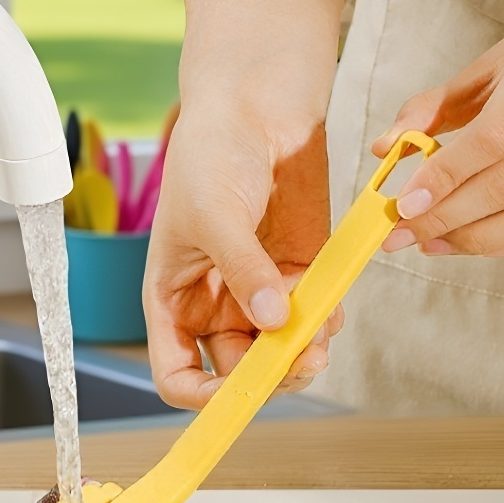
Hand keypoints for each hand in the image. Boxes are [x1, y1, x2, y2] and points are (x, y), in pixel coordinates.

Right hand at [145, 112, 343, 408]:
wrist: (257, 106)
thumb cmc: (211, 152)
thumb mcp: (213, 213)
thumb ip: (241, 270)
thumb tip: (272, 320)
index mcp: (173, 298)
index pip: (177, 373)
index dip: (201, 396)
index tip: (236, 393)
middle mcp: (214, 303)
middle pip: (237, 371)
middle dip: (266, 374)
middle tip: (296, 360)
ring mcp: (259, 291)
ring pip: (280, 352)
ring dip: (301, 355)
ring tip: (318, 335)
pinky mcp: (300, 272)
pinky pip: (314, 318)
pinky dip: (325, 322)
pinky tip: (331, 307)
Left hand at [374, 19, 503, 257]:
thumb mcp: (489, 68)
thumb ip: (434, 107)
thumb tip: (386, 146)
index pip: (482, 149)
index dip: (439, 183)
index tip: (402, 207)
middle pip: (495, 194)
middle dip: (438, 221)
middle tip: (396, 234)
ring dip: (464, 241)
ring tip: (423, 242)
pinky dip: (495, 243)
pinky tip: (460, 240)